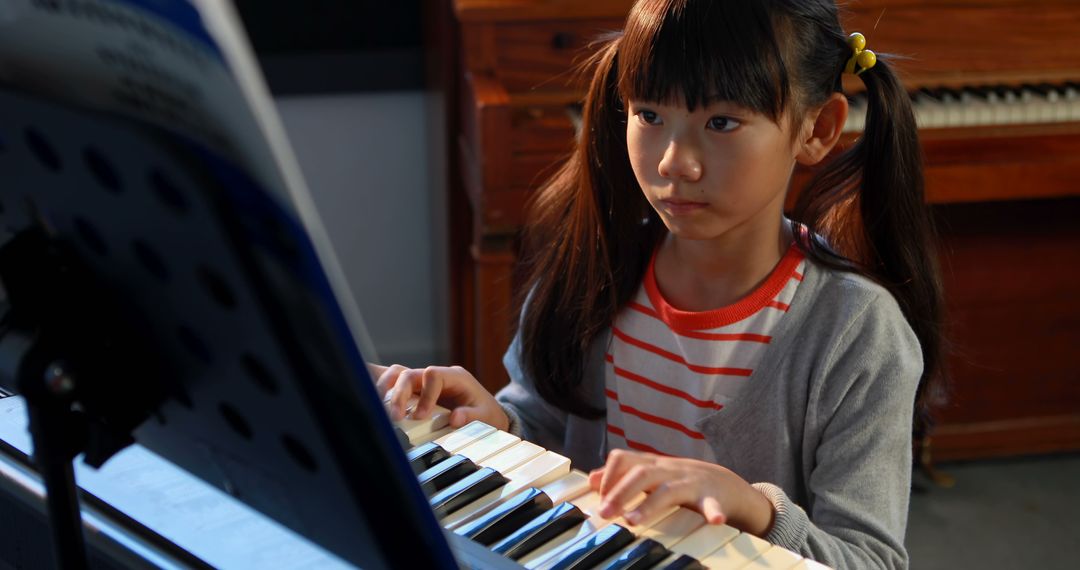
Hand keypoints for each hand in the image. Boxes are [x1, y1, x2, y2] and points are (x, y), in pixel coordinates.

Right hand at [373, 364, 508, 431]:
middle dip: (399, 394)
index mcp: (454, 377)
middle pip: (409, 374)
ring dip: (385, 389)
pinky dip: (376, 381)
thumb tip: (456, 418)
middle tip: (394, 417)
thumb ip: (473, 417)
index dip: (425, 394)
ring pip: (396, 374)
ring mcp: (422, 381)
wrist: (486, 414)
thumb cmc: (486, 414)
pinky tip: (361, 385)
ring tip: (378, 408)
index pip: (433, 375)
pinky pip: (392, 381)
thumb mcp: (486, 416)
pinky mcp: (413, 390)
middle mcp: (435, 375)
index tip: (419, 416)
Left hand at [587, 449, 774, 536]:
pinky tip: (715, 521)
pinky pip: (713, 504)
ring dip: (649, 505)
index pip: (624, 460)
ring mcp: (691, 482)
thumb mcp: (650, 474)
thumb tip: (591, 478)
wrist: (725, 484)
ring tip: (633, 520)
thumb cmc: (682, 480)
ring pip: (668, 490)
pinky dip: (713, 512)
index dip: (608, 475)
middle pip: (641, 474)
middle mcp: (670, 470)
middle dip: (620, 492)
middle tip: (604, 513)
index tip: (597, 497)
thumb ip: (622, 475)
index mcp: (653, 464)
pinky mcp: (713, 498)